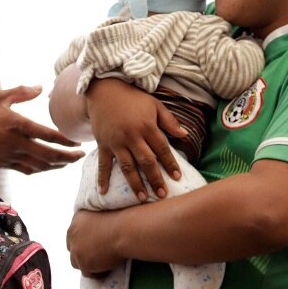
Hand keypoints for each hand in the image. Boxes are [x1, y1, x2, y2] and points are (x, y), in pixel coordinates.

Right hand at [0, 85, 83, 173]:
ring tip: (69, 161)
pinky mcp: (6, 164)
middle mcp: (17, 144)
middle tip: (81, 155)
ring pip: (41, 166)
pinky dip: (43, 169)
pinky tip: (50, 166)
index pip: (47, 135)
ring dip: (58, 165)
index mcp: (17, 125)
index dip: (65, 140)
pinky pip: (29, 170)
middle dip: (68, 157)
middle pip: (48, 155)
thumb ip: (21, 92)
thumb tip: (40, 88)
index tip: (78, 141)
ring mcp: (12, 156)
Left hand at [67, 207, 123, 275]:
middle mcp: (72, 233)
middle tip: (98, 255)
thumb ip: (95, 224)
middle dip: (83, 253)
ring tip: (104, 264)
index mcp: (78, 218)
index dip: (84, 241)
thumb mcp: (104, 215)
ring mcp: (76, 249)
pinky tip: (108, 269)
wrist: (125, 230)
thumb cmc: (122, 221)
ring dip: (88, 264)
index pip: (74, 234)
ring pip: (77, 263)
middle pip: (73, 249)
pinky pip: (88, 273)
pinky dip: (97, 272)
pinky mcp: (83, 263)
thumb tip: (99, 236)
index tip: (94, 245)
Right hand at [86, 78, 186, 200]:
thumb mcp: (154, 104)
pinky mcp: (103, 144)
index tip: (177, 177)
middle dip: (155, 179)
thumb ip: (169, 121)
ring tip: (142, 198)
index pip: (162, 149)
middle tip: (162, 195)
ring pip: (127, 166)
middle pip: (146, 161)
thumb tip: (184, 134)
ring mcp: (116, 142)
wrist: (104, 90)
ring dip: (135, 183)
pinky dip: (103, 178)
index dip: (170, 163)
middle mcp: (132, 136)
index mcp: (147, 126)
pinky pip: (103, 164)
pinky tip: (104, 192)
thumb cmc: (132, 98)